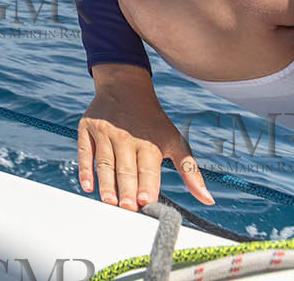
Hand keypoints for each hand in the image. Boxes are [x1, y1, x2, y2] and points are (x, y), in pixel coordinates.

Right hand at [78, 64, 211, 210]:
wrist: (125, 87)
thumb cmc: (153, 121)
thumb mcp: (175, 141)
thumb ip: (190, 171)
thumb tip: (208, 200)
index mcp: (149, 142)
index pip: (148, 168)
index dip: (147, 184)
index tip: (146, 201)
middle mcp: (126, 137)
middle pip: (126, 168)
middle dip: (126, 188)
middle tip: (126, 208)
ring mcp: (104, 133)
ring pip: (105, 163)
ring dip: (106, 183)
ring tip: (109, 202)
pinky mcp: (87, 129)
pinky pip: (85, 152)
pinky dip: (85, 169)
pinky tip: (88, 187)